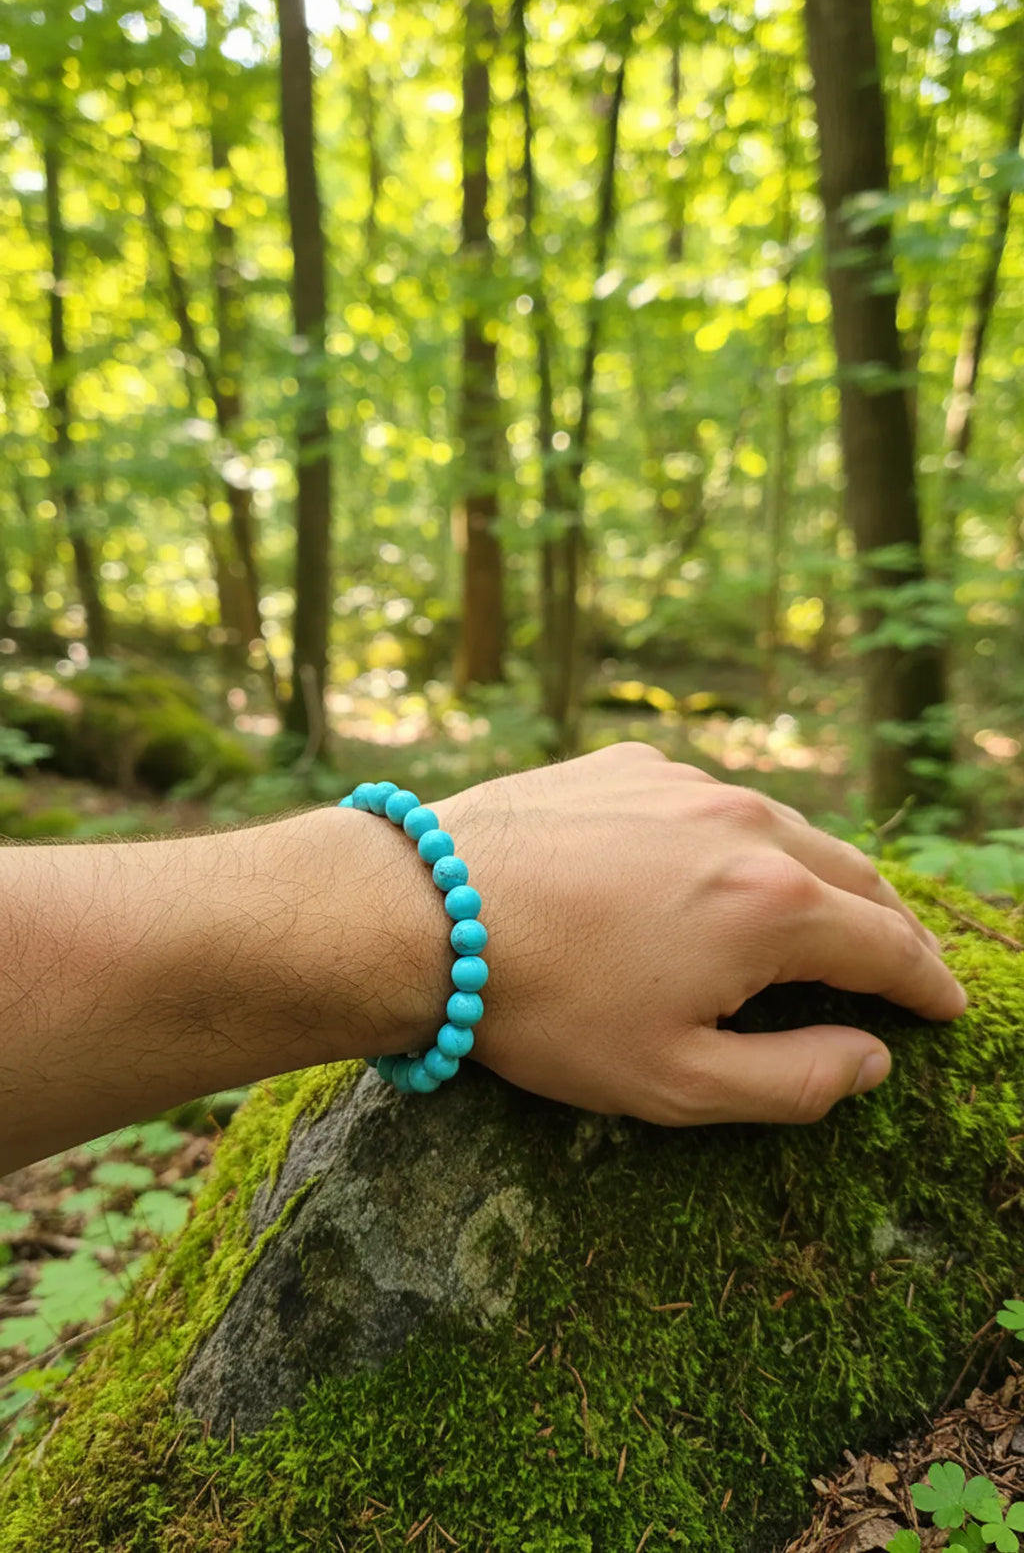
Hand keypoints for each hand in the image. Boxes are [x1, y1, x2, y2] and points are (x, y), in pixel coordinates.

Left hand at [433, 743, 965, 1125]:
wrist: (418, 908)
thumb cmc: (545, 1008)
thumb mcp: (676, 1080)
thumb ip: (794, 1080)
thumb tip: (871, 1060)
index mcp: (774, 905)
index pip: (888, 946)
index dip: (929, 984)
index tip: (949, 1007)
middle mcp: (745, 824)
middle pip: (852, 875)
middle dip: (888, 924)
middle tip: (903, 965)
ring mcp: (684, 783)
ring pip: (784, 827)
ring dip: (816, 874)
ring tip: (822, 912)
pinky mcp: (627, 765)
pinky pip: (707, 800)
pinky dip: (735, 837)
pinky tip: (713, 865)